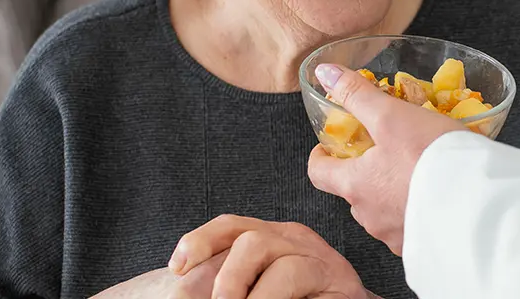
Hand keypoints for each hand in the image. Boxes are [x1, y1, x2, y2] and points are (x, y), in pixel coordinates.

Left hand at [168, 215, 369, 298]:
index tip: (177, 269)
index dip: (199, 243)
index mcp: (269, 236)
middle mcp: (294, 241)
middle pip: (252, 240)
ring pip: (282, 264)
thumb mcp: (256, 283)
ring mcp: (321, 260)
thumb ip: (232, 278)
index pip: (229, 227)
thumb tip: (186, 277)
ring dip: (258, 297)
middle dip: (230, 278)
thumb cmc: (299, 297)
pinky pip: (307, 284)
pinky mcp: (342, 284)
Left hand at [306, 63, 463, 254]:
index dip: (321, 156)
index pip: (319, 173)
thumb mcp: (392, 116)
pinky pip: (411, 225)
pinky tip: (437, 194)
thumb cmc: (430, 159)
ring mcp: (395, 235)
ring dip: (392, 192)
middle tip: (384, 150)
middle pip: (354, 191)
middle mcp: (369, 216)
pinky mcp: (422, 244)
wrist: (478, 203)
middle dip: (365, 171)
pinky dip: (417, 208)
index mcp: (355, 185)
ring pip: (383, 209)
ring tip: (417, 170)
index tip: (331, 146)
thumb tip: (325, 74)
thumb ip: (357, 95)